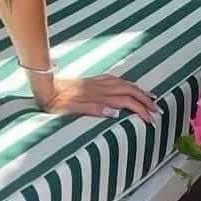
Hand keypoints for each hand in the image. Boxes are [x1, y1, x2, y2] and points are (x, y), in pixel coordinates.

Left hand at [27, 71, 158, 122]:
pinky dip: (125, 83)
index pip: (127, 102)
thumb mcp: (71, 109)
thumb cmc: (55, 101)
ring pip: (123, 83)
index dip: (141, 110)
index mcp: (98, 96)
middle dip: (146, 100)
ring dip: (138, 90)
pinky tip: (127, 85)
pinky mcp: (90, 80)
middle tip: (158, 110)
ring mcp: (95, 82)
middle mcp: (99, 87)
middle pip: (129, 91)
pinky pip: (113, 79)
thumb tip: (115, 113)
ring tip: (150, 97)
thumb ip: (93, 109)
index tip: (152, 121)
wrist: (43, 85)